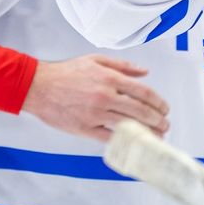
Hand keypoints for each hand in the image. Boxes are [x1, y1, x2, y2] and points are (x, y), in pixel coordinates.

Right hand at [24, 55, 169, 141]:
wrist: (38, 86)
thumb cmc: (66, 73)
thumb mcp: (96, 60)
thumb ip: (123, 66)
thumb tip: (145, 72)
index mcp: (110, 78)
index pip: (143, 92)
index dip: (158, 102)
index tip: (164, 108)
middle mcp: (105, 96)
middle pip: (140, 111)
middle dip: (157, 120)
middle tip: (165, 124)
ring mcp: (95, 114)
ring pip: (128, 126)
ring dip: (147, 133)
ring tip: (157, 137)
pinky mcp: (85, 128)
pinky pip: (109, 138)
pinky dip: (125, 141)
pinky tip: (135, 143)